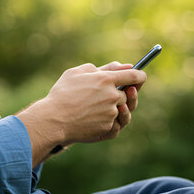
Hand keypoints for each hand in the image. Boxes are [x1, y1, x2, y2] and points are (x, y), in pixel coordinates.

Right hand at [17, 62, 146, 163]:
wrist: (53, 120)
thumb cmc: (62, 94)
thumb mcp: (76, 73)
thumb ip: (101, 68)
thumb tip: (122, 66)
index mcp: (106, 79)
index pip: (134, 76)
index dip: (140, 76)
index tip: (141, 77)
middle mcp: (112, 96)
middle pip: (126, 95)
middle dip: (118, 94)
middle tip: (103, 96)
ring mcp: (111, 113)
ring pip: (120, 110)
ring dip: (111, 108)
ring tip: (94, 108)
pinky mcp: (107, 127)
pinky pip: (114, 123)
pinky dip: (106, 121)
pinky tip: (92, 119)